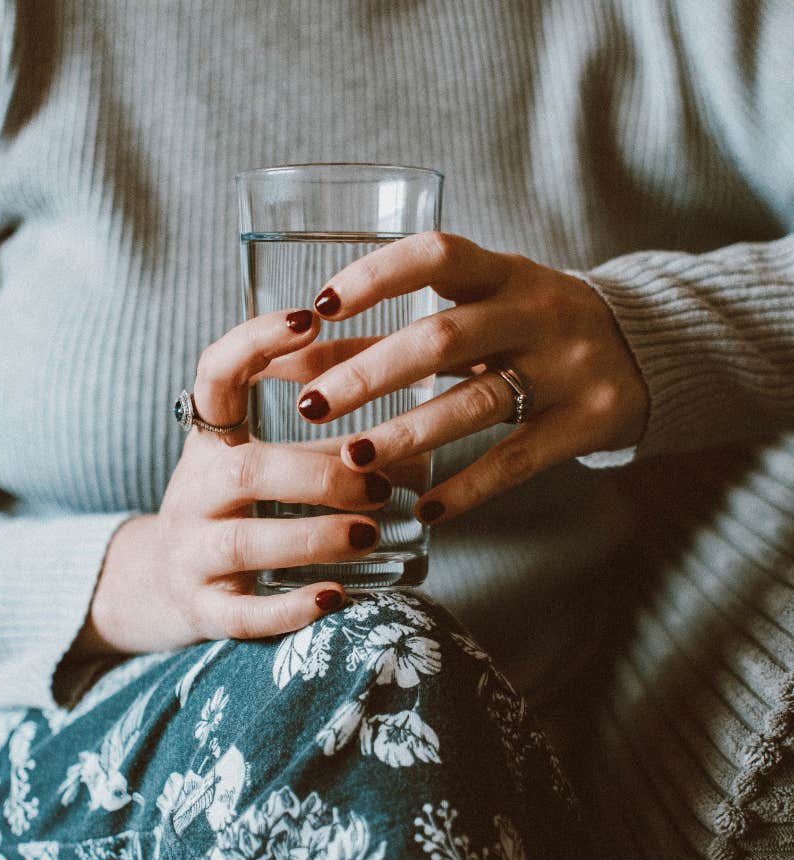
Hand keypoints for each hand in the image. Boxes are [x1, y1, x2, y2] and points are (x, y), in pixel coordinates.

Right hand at [70, 309, 391, 660]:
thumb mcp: (262, 463)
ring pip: (244, 542)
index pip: (214, 375)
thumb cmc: (234, 512)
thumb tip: (419, 428)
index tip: (309, 317)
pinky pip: (243, 614)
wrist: (159, 586)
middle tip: (378, 482)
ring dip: (313, 536)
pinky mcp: (203, 611)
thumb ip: (324, 442)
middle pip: (244, 472)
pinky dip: (290, 608)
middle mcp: (192, 493)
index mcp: (209, 443)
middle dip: (316, 474)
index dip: (255, 342)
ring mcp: (191, 555)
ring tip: (369, 535)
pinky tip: (336, 599)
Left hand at [295, 232, 649, 522]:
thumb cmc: (535, 328)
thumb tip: (301, 358)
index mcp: (505, 272)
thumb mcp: (482, 312)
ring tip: (352, 460)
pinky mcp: (587, 422)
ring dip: (408, 434)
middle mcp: (538, 312)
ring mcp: (567, 368)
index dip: (376, 276)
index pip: (436, 255)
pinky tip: (424, 511)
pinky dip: (468, 488)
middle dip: (371, 373)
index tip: (320, 306)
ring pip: (476, 403)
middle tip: (311, 405)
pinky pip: (517, 460)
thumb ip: (399, 331)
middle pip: (444, 338)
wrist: (649, 350)